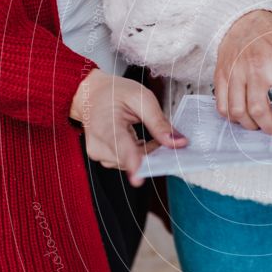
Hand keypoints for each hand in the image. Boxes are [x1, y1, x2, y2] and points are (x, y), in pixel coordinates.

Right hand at [70, 69, 187, 186]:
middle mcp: (98, 144)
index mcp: (105, 124)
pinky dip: (140, 155)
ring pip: (132, 164)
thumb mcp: (141, 98)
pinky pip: (128, 163)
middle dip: (152, 153)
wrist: (92, 95)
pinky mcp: (103, 159)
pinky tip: (143, 142)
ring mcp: (99, 154)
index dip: (132, 162)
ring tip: (149, 135)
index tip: (139, 178)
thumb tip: (179, 143)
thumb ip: (159, 122)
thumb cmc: (114, 93)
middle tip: (163, 137)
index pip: (119, 146)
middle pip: (131, 159)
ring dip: (147, 153)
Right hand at [215, 10, 271, 146]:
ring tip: (259, 119)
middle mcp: (255, 69)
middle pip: (258, 111)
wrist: (245, 20)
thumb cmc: (271, 41)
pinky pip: (222, 106)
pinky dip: (234, 116)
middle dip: (270, 126)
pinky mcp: (220, 75)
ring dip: (251, 124)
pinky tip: (243, 112)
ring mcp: (235, 72)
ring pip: (238, 112)